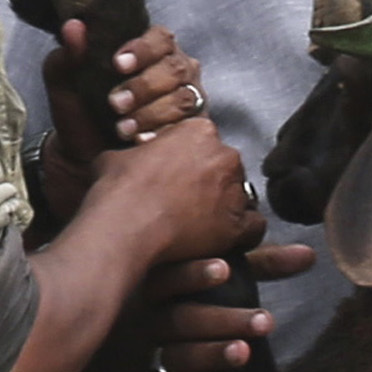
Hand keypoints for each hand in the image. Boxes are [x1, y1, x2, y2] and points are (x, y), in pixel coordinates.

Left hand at [37, 21, 204, 208]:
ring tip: (123, 129)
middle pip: (176, 67)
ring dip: (153, 113)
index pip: (159, 38)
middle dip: (145, 86)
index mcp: (148, 50)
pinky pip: (190, 127)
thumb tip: (74, 27)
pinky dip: (164, 132)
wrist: (85, 158)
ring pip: (183, 97)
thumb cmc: (80, 115)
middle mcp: (173, 70)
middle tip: (115, 103)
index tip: (117, 64)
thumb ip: (65, 57)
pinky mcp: (191, 128)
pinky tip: (142, 141)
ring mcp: (186, 98)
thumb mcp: (65, 86)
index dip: (143, 49)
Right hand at [94, 239, 314, 371]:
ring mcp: (131, 353)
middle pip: (181, 318)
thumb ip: (248, 265)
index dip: (197, 273)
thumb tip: (308, 255)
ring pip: (173, 356)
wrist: (63, 339)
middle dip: (224, 320)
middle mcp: (139, 315)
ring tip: (244, 353)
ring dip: (210, 355)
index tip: (226, 269)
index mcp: (148, 282)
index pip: (173, 274)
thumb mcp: (190, 273)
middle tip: (265, 323)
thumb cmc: (140, 296)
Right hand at [100, 104, 266, 267]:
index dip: (191, 160)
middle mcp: (224, 156)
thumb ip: (139, 152)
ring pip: (241, 196)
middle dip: (211, 182)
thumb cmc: (118, 189)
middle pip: (226, 167)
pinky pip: (254, 227)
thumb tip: (134, 156)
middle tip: (189, 201)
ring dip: (225, 207)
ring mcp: (234, 191)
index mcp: (199, 131)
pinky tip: (225, 239)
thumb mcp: (119, 156)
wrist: (124, 225)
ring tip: (203, 223)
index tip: (178, 175)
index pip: (205, 142)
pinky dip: (243, 234)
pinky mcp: (236, 225)